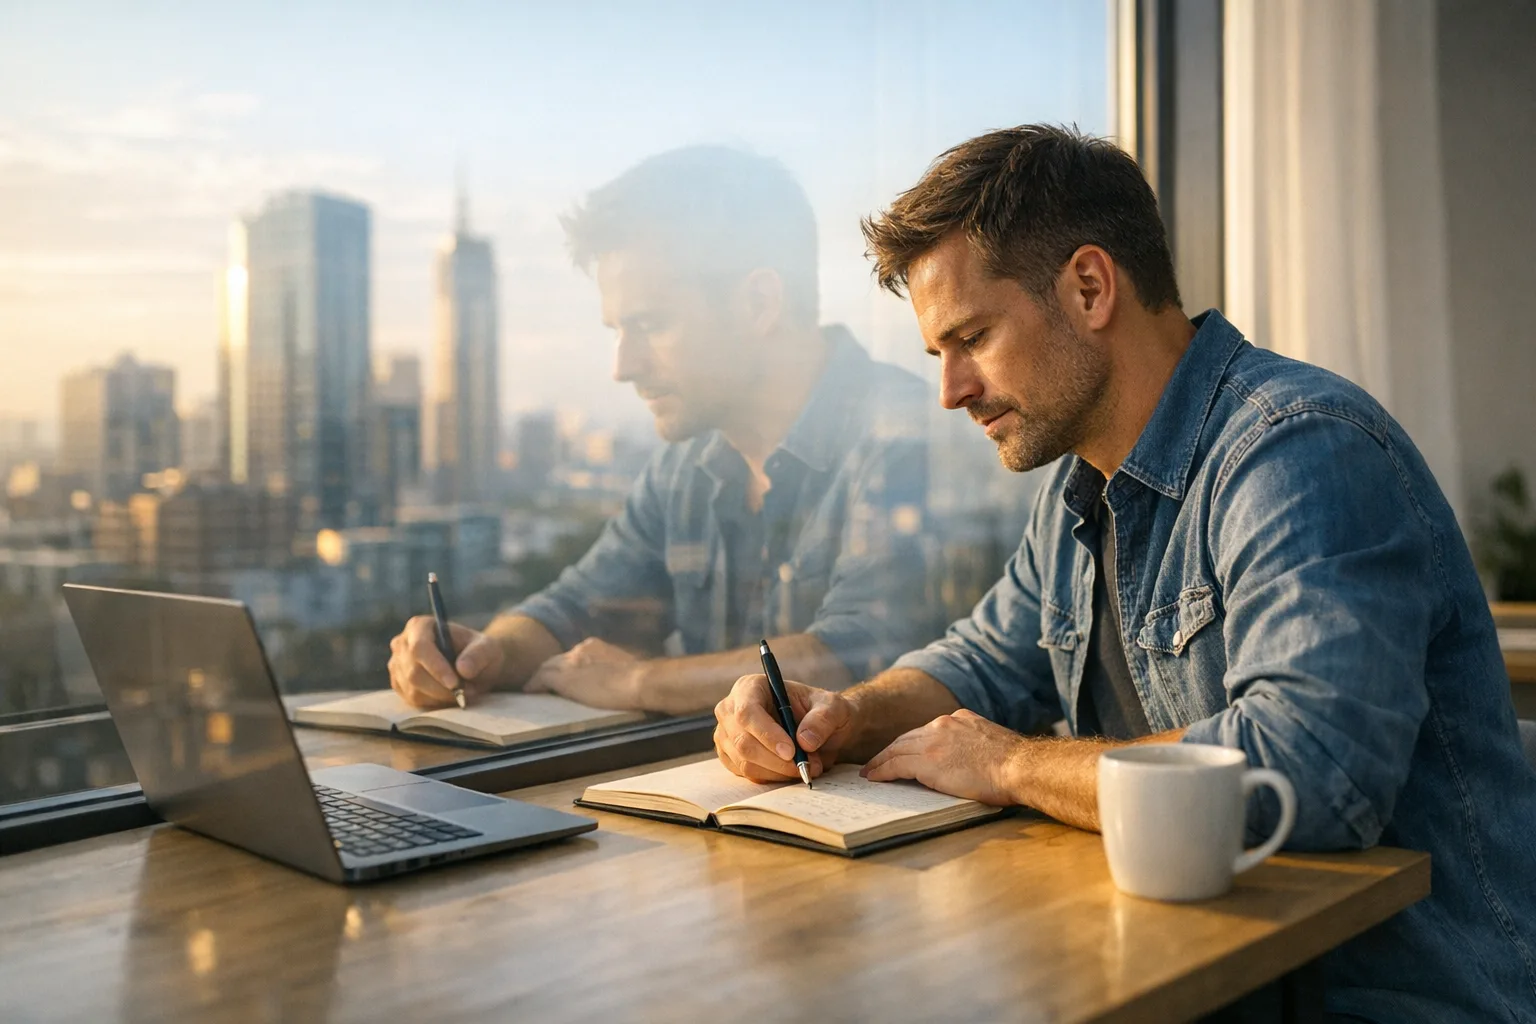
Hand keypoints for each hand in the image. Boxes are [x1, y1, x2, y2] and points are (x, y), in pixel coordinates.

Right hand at [388, 616, 504, 707]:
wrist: (471, 665)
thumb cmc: (478, 652)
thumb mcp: (487, 648)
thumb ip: (478, 654)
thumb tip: (463, 669)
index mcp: (420, 626)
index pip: (420, 648)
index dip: (436, 668)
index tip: (456, 684)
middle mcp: (402, 644)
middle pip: (414, 673)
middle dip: (442, 688)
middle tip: (468, 692)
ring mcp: (397, 665)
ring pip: (413, 690)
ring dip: (441, 697)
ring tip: (463, 693)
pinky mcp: (399, 685)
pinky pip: (413, 701)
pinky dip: (434, 703)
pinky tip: (449, 696)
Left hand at [524, 638, 644, 709]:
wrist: (638, 681)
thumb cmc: (640, 679)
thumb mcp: (624, 667)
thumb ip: (613, 669)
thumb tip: (615, 678)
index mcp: (594, 646)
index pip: (573, 655)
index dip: (567, 666)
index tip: (567, 676)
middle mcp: (579, 650)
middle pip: (557, 659)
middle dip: (550, 669)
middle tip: (544, 682)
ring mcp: (570, 663)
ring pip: (547, 667)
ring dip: (540, 676)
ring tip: (534, 687)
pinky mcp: (564, 678)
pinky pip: (541, 678)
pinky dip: (534, 684)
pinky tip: (529, 692)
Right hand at [713, 674, 858, 782]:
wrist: (818, 729)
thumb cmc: (821, 711)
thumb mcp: (832, 707)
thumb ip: (822, 719)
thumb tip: (804, 741)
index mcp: (750, 687)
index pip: (747, 712)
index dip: (766, 734)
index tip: (791, 751)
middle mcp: (731, 710)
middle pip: (743, 742)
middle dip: (777, 760)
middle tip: (808, 766)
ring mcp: (727, 736)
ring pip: (746, 763)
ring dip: (780, 771)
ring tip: (808, 766)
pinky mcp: (731, 758)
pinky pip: (749, 775)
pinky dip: (774, 778)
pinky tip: (791, 770)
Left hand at [861, 709, 1023, 805]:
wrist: (1020, 767)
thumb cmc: (1015, 765)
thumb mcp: (991, 744)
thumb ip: (973, 746)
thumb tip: (967, 762)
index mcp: (959, 719)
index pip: (926, 731)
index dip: (911, 744)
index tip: (902, 753)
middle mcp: (943, 725)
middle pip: (907, 738)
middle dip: (890, 750)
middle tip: (876, 762)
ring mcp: (933, 741)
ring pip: (896, 750)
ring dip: (880, 761)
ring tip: (870, 771)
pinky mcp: (927, 761)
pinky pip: (895, 765)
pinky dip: (882, 771)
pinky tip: (874, 778)